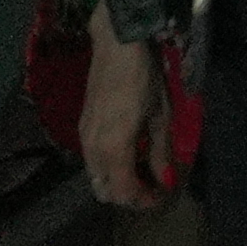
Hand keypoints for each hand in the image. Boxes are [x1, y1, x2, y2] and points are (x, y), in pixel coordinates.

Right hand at [78, 31, 167, 209]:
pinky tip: (128, 153)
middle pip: (104, 190)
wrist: (117, 45)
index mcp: (113, 148)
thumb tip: (165, 180)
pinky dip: (108, 167)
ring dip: (116, 182)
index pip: (123, 191)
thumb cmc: (144, 78)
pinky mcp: (82, 126)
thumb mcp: (160, 115)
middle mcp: (92, 149)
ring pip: (95, 176)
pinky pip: (91, 160)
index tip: (160, 196)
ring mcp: (83, 137)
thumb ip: (160, 151)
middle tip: (150, 187)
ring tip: (141, 171)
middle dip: (127, 195)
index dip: (142, 200)